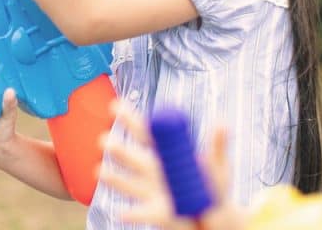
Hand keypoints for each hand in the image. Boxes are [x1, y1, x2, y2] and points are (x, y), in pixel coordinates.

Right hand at [99, 101, 245, 229]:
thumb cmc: (213, 187)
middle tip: (104, 140)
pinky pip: (143, 214)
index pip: (145, 134)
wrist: (215, 215)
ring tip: (100, 171)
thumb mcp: (217, 165)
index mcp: (165, 154)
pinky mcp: (156, 214)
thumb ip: (217, 146)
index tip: (115, 106)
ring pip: (130, 185)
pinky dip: (133, 214)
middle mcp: (153, 172)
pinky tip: (121, 214)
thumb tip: (221, 124)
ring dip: (116, 179)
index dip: (130, 119)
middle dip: (118, 150)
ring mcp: (152, 193)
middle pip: (133, 158)